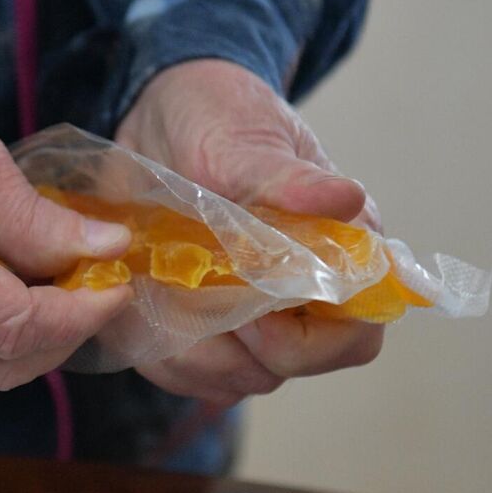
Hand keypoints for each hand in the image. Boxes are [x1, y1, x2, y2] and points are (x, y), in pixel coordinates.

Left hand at [116, 59, 383, 405]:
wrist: (156, 115)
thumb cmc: (216, 116)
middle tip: (185, 300)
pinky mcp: (198, 324)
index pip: (356, 332)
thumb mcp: (243, 140)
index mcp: (336, 250)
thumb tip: (346, 199)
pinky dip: (157, 351)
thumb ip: (287, 179)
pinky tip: (134, 306)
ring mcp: (248, 314)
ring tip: (154, 295)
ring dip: (189, 352)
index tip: (256, 314)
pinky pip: (185, 369)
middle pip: (290, 366)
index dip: (312, 342)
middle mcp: (299, 294)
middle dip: (236, 349)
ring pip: (235, 377)